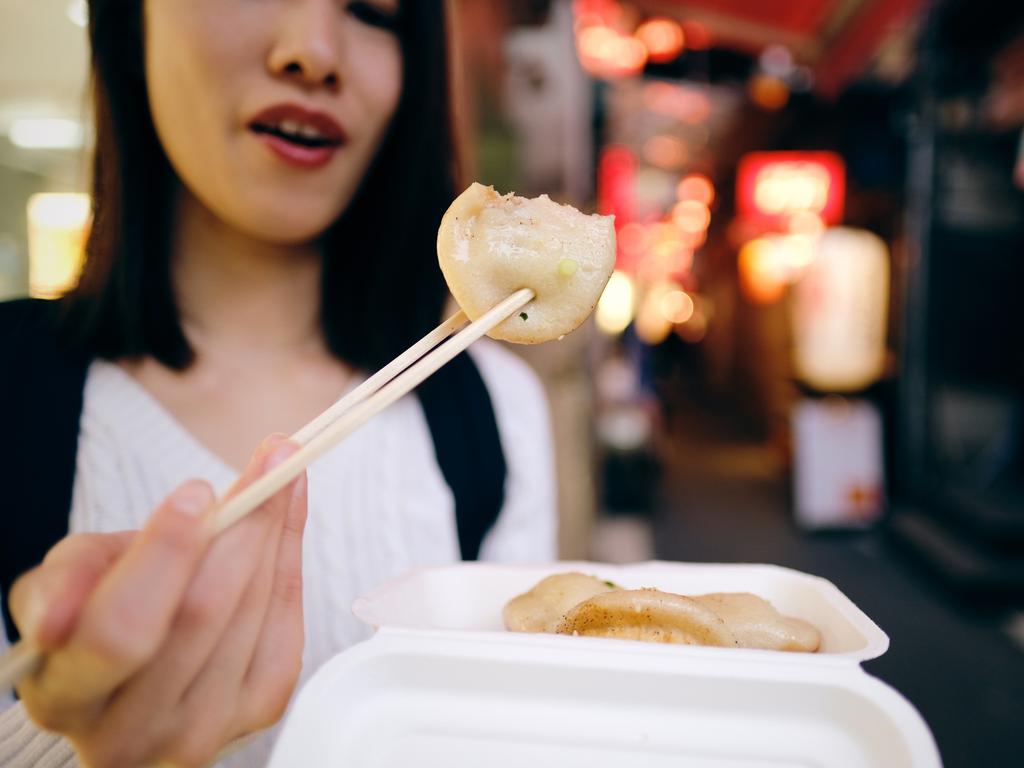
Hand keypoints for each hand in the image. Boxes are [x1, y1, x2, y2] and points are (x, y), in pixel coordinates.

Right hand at [9, 435, 307, 767]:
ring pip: (253, 611)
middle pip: (203, 614)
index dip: (165, 555)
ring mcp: (200, 731)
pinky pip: (285, 623)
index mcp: (68, 697)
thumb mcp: (70, 581)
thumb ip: (73, 573)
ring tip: (284, 471)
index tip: (198, 492)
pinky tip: (288, 513)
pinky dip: (291, 556)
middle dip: (242, 527)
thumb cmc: (96, 614)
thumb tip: (79, 599)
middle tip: (271, 462)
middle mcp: (132, 734)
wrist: (132, 674)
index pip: (121, 629)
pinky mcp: (257, 711)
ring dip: (274, 529)